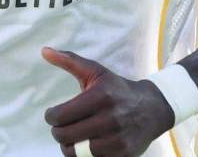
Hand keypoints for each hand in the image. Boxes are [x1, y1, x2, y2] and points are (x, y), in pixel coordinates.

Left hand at [42, 47, 173, 156]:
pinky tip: (85, 145)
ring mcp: (117, 139)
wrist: (153, 107)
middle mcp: (110, 118)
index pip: (61, 115)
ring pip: (76, 153)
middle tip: (61, 127)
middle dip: (58, 132)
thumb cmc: (117, 89)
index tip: (53, 114)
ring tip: (72, 137)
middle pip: (65, 136)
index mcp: (100, 96)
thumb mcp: (96, 71)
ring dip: (69, 146)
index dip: (51, 116)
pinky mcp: (123, 154)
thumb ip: (69, 61)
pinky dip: (84, 156)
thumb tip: (44, 51)